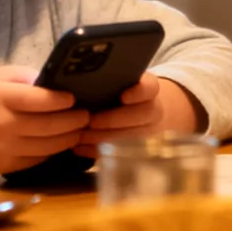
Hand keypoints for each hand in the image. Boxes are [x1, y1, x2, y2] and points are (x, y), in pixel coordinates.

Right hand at [0, 65, 88, 174]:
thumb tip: (55, 84)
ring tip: (79, 130)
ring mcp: (4, 148)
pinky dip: (51, 152)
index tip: (75, 98)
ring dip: (68, 138)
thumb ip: (25, 78)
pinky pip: (36, 160)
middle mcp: (4, 124)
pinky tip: (60, 143)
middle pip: (50, 126)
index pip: (41, 100)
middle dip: (74, 121)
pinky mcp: (3, 165)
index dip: (63, 100)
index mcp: (2, 98)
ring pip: (47, 146)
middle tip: (87, 115)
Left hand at [72, 74, 206, 156]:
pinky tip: (79, 148)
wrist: (146, 111)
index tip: (124, 96)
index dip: (139, 92)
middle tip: (89, 121)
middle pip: (140, 115)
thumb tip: (77, 76)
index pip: (150, 87)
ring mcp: (148, 132)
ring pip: (130, 137)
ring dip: (103, 138)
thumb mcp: (123, 81)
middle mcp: (154, 110)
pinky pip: (118, 154)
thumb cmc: (126, 92)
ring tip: (79, 136)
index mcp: (150, 89)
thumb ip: (109, 79)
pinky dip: (97, 151)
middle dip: (113, 120)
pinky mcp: (137, 150)